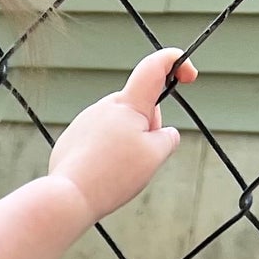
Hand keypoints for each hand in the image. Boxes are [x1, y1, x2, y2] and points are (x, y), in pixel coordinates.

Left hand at [48, 48, 196, 222]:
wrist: (69, 196)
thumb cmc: (113, 175)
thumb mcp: (155, 156)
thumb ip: (168, 138)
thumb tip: (166, 133)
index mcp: (129, 103)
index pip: (155, 66)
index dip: (176, 62)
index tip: (189, 75)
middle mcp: (105, 105)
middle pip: (139, 106)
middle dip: (149, 125)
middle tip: (143, 155)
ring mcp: (86, 120)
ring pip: (119, 124)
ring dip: (127, 141)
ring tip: (118, 169)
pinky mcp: (73, 137)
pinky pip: (100, 139)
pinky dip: (107, 152)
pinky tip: (102, 172)